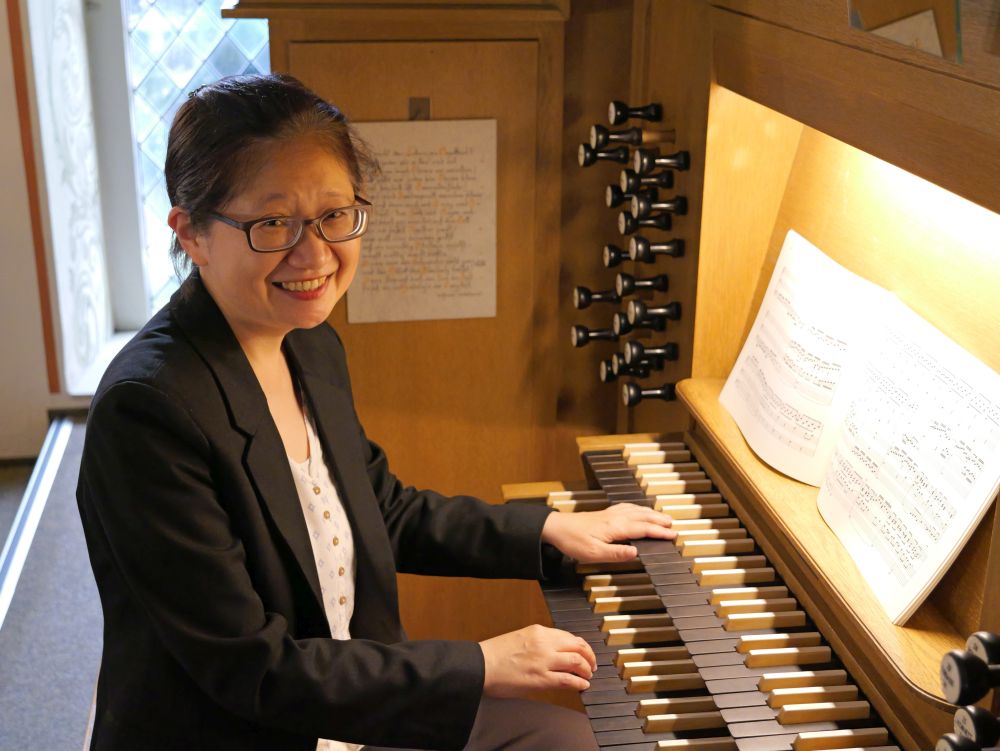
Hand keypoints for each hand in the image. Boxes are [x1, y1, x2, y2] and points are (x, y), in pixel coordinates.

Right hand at [479, 624, 596, 696]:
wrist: (480, 665)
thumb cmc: (494, 655)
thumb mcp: (520, 638)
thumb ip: (538, 642)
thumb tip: (554, 652)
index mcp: (538, 631)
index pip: (569, 636)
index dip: (582, 646)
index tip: (585, 653)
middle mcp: (544, 643)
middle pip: (578, 646)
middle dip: (590, 657)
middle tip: (592, 665)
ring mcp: (544, 661)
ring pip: (577, 662)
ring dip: (587, 670)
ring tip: (588, 676)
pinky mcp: (541, 679)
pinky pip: (568, 680)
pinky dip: (579, 683)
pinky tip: (582, 686)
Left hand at [540, 503, 674, 562]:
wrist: (556, 528)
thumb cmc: (573, 541)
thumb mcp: (594, 553)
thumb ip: (616, 553)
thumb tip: (636, 552)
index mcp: (616, 527)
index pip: (643, 528)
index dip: (660, 531)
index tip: (673, 534)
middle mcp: (615, 517)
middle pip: (643, 516)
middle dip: (659, 520)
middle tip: (673, 524)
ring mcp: (610, 514)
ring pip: (636, 510)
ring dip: (650, 513)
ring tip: (662, 517)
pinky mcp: (604, 514)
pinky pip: (627, 508)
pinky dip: (638, 508)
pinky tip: (638, 510)